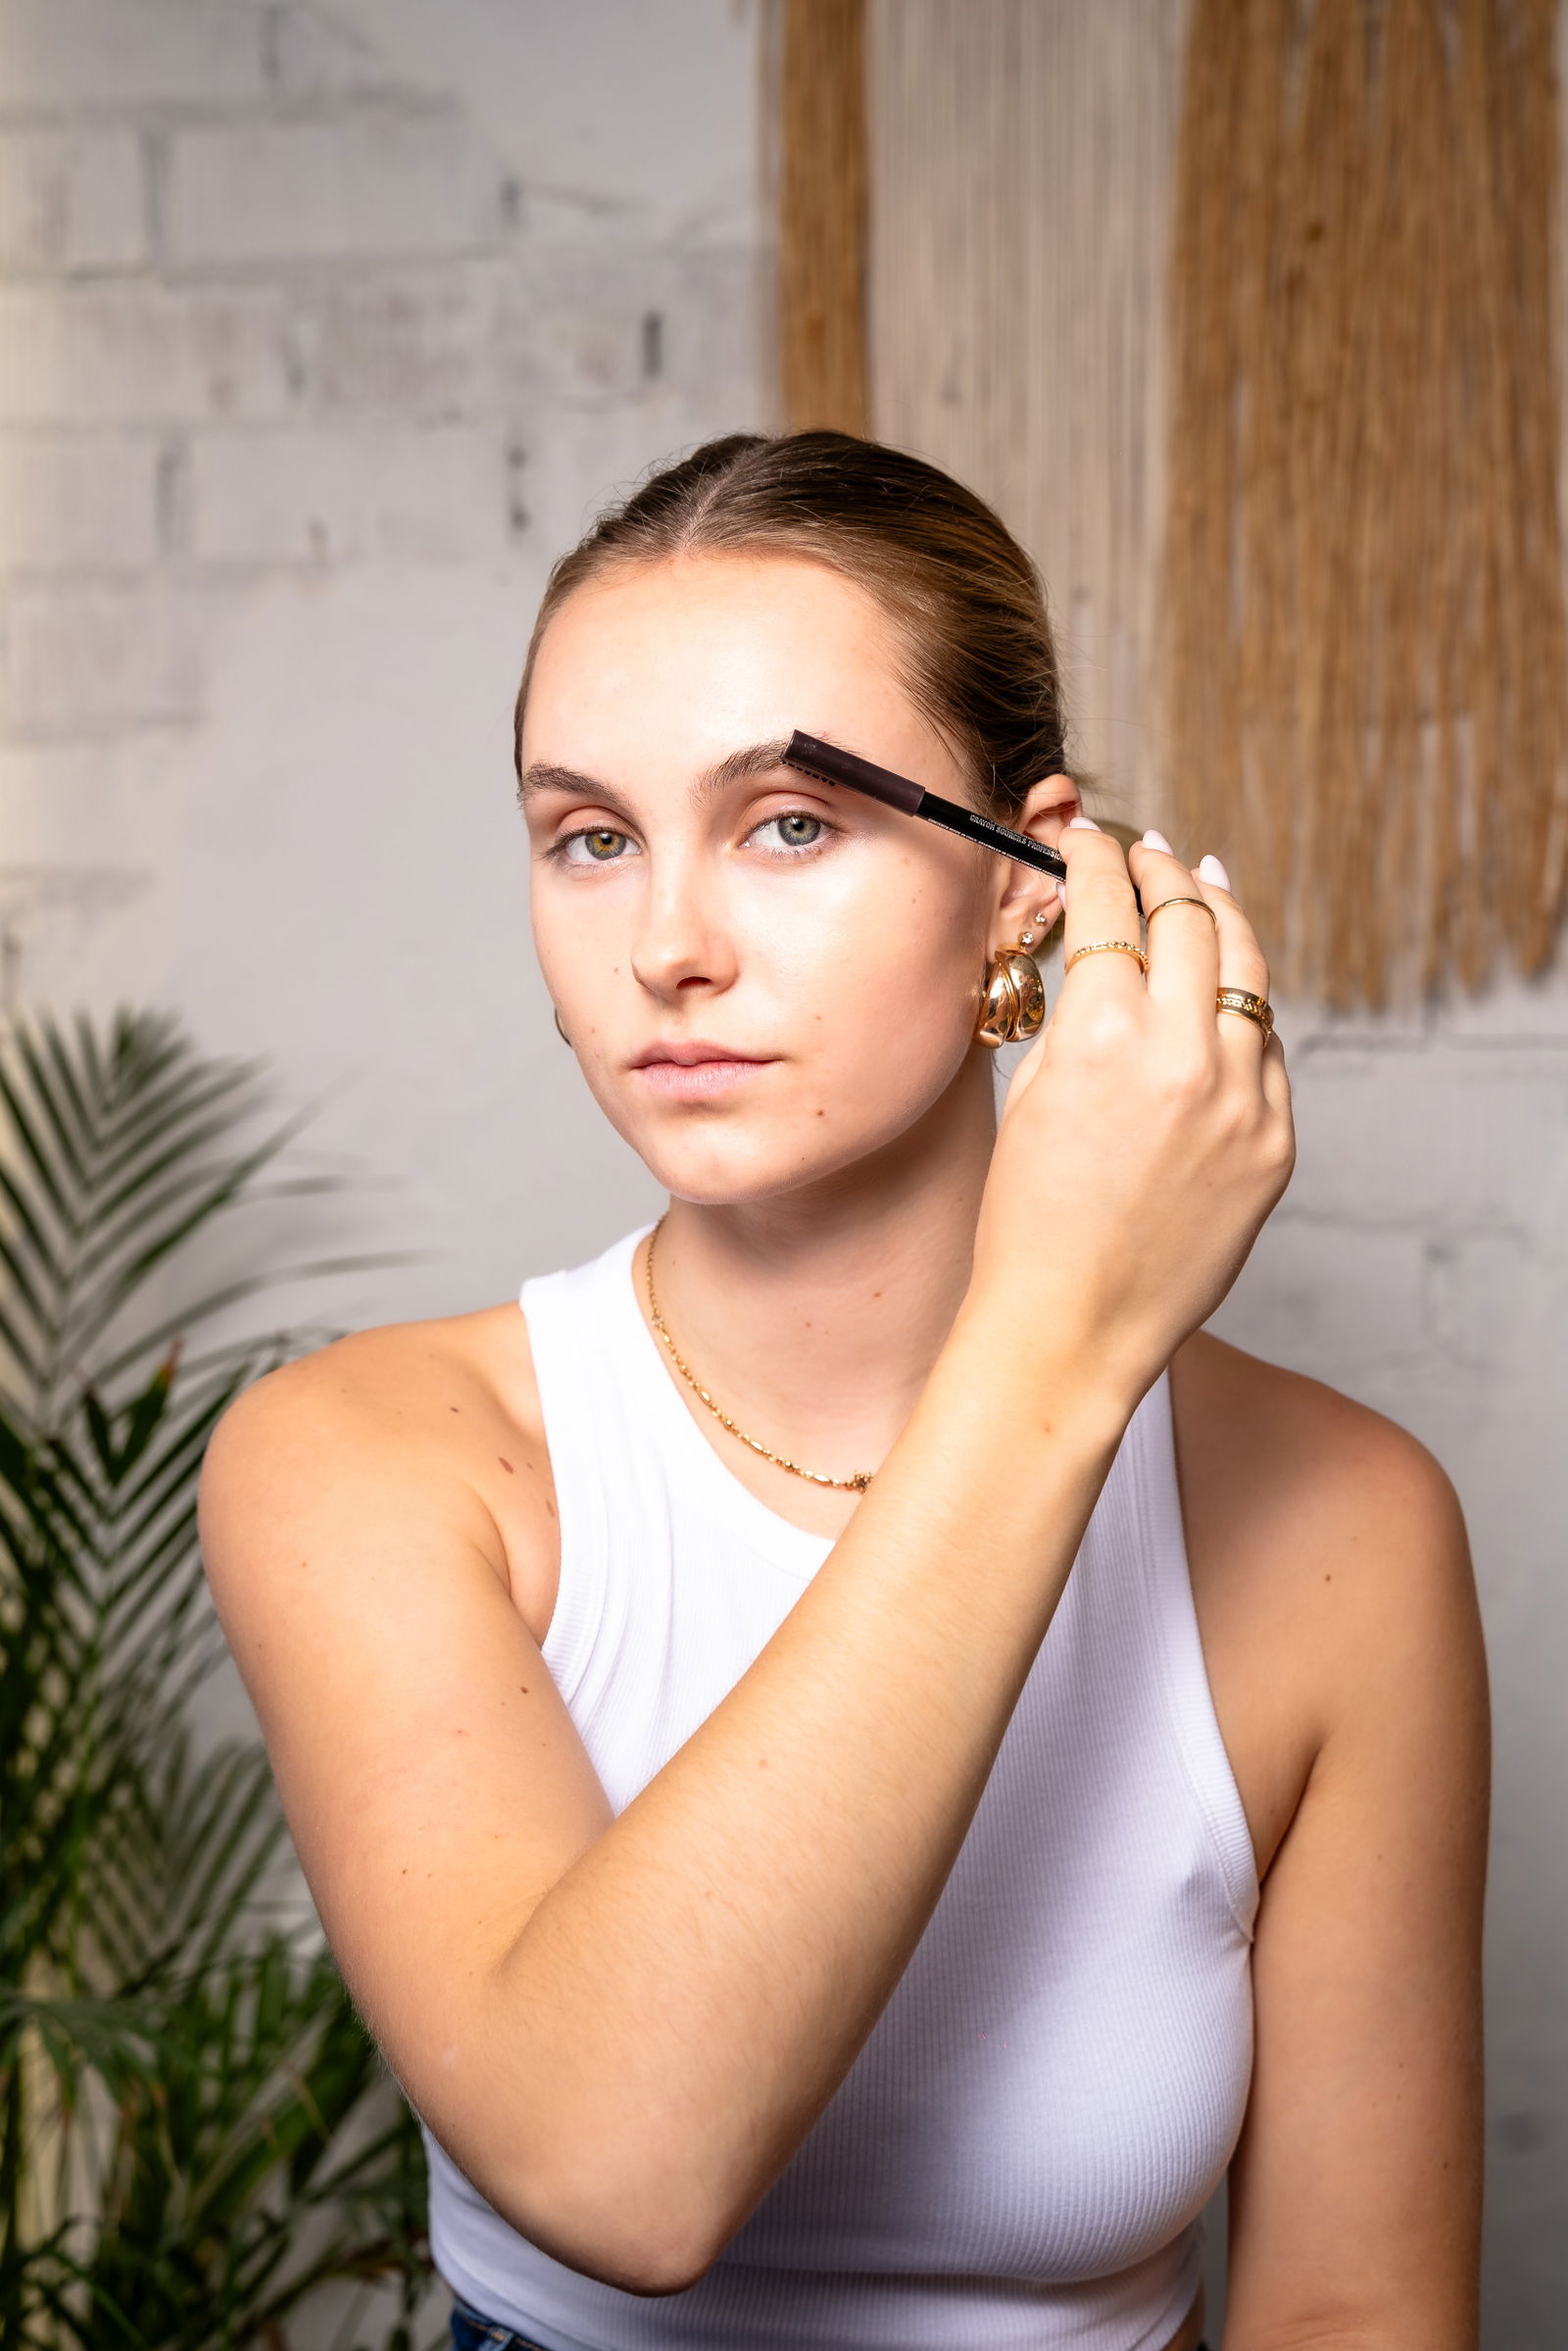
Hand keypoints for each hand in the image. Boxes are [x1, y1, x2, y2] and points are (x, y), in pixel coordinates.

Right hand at [966, 821, 1293, 1405]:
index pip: (1109, 904)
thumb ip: (1078, 1014)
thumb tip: (1103, 952)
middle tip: (1150, 853)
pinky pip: (1265, 1052)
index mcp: (1102, 1033)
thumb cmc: (1026, 1220)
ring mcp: (1242, 1098)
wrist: (1070, 1325)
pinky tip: (1222, 1000)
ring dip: (1221, 919)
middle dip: (1164, 872)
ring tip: (1204, 888)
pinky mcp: (1275, 1142)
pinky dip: (1240, 1014)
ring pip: (1247, 972)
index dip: (1095, 856)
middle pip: (1189, 917)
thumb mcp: (1032, 1092)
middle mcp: (1183, 1052)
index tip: (1088, 839)